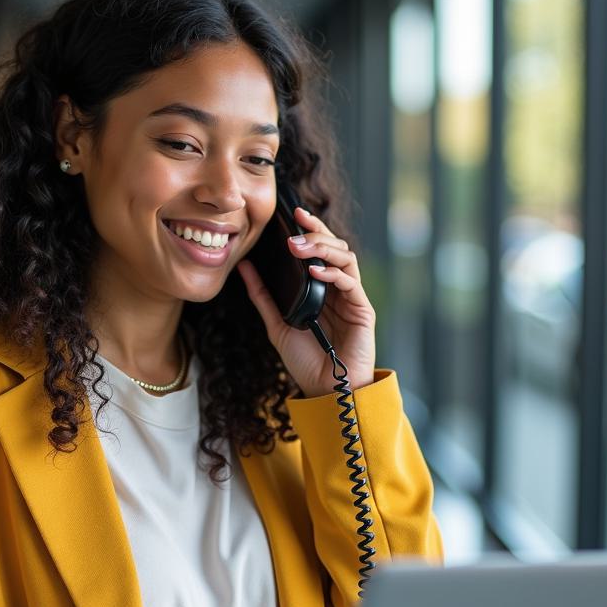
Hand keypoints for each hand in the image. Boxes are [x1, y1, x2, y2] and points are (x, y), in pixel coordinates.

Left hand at [238, 206, 375, 396]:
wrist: (326, 392)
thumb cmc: (306, 363)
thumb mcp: (276, 324)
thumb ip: (262, 295)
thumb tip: (244, 265)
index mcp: (322, 290)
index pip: (319, 250)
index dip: (310, 230)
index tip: (292, 215)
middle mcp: (339, 290)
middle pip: (335, 247)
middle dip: (316, 233)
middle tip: (294, 227)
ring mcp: (352, 299)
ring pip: (346, 257)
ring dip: (323, 247)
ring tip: (300, 247)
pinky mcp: (362, 311)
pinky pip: (351, 282)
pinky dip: (333, 272)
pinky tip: (315, 271)